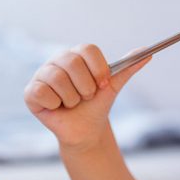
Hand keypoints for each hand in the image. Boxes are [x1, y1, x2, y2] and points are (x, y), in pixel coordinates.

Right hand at [24, 44, 149, 149]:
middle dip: (85, 87)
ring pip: (58, 79)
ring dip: (71, 98)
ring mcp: (42, 75)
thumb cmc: (96, 106)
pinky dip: (55, 104)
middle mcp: (57, 60)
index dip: (98, 69)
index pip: (87, 49)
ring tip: (71, 103)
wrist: (85, 130)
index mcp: (77, 55)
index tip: (103, 85)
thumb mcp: (112, 86)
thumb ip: (128, 68)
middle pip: (72, 62)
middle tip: (86, 97)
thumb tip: (148, 53)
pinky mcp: (30, 92)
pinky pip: (43, 92)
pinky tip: (57, 107)